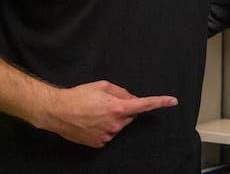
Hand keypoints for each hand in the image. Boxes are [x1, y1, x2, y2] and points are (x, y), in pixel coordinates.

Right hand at [39, 80, 177, 147]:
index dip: (160, 102)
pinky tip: (91, 122)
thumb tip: (131, 98)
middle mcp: (116, 124)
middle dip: (124, 108)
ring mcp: (107, 135)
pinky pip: (109, 133)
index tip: (173, 101)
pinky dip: (104, 127)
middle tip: (107, 103)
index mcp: (118, 107)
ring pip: (119, 125)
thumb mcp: (103, 86)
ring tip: (94, 112)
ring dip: (113, 118)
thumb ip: (121, 92)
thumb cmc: (79, 95)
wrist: (57, 111)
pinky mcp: (99, 143)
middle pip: (130, 115)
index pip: (144, 104)